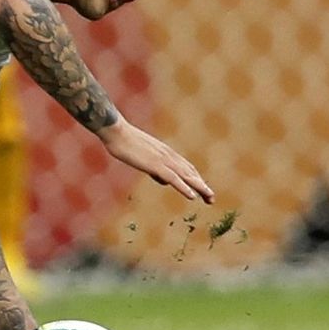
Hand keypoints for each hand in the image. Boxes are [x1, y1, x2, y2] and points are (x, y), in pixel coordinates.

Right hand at [97, 120, 213, 202]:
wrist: (117, 131)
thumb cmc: (124, 142)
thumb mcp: (142, 156)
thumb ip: (154, 168)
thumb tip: (163, 180)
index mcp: (165, 153)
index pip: (186, 167)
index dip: (195, 179)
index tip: (203, 189)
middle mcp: (168, 155)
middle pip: (190, 172)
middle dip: (202, 186)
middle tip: (211, 198)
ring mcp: (163, 160)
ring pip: (186, 176)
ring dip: (199, 187)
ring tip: (209, 198)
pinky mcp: (155, 164)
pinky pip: (173, 178)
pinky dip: (184, 187)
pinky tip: (193, 196)